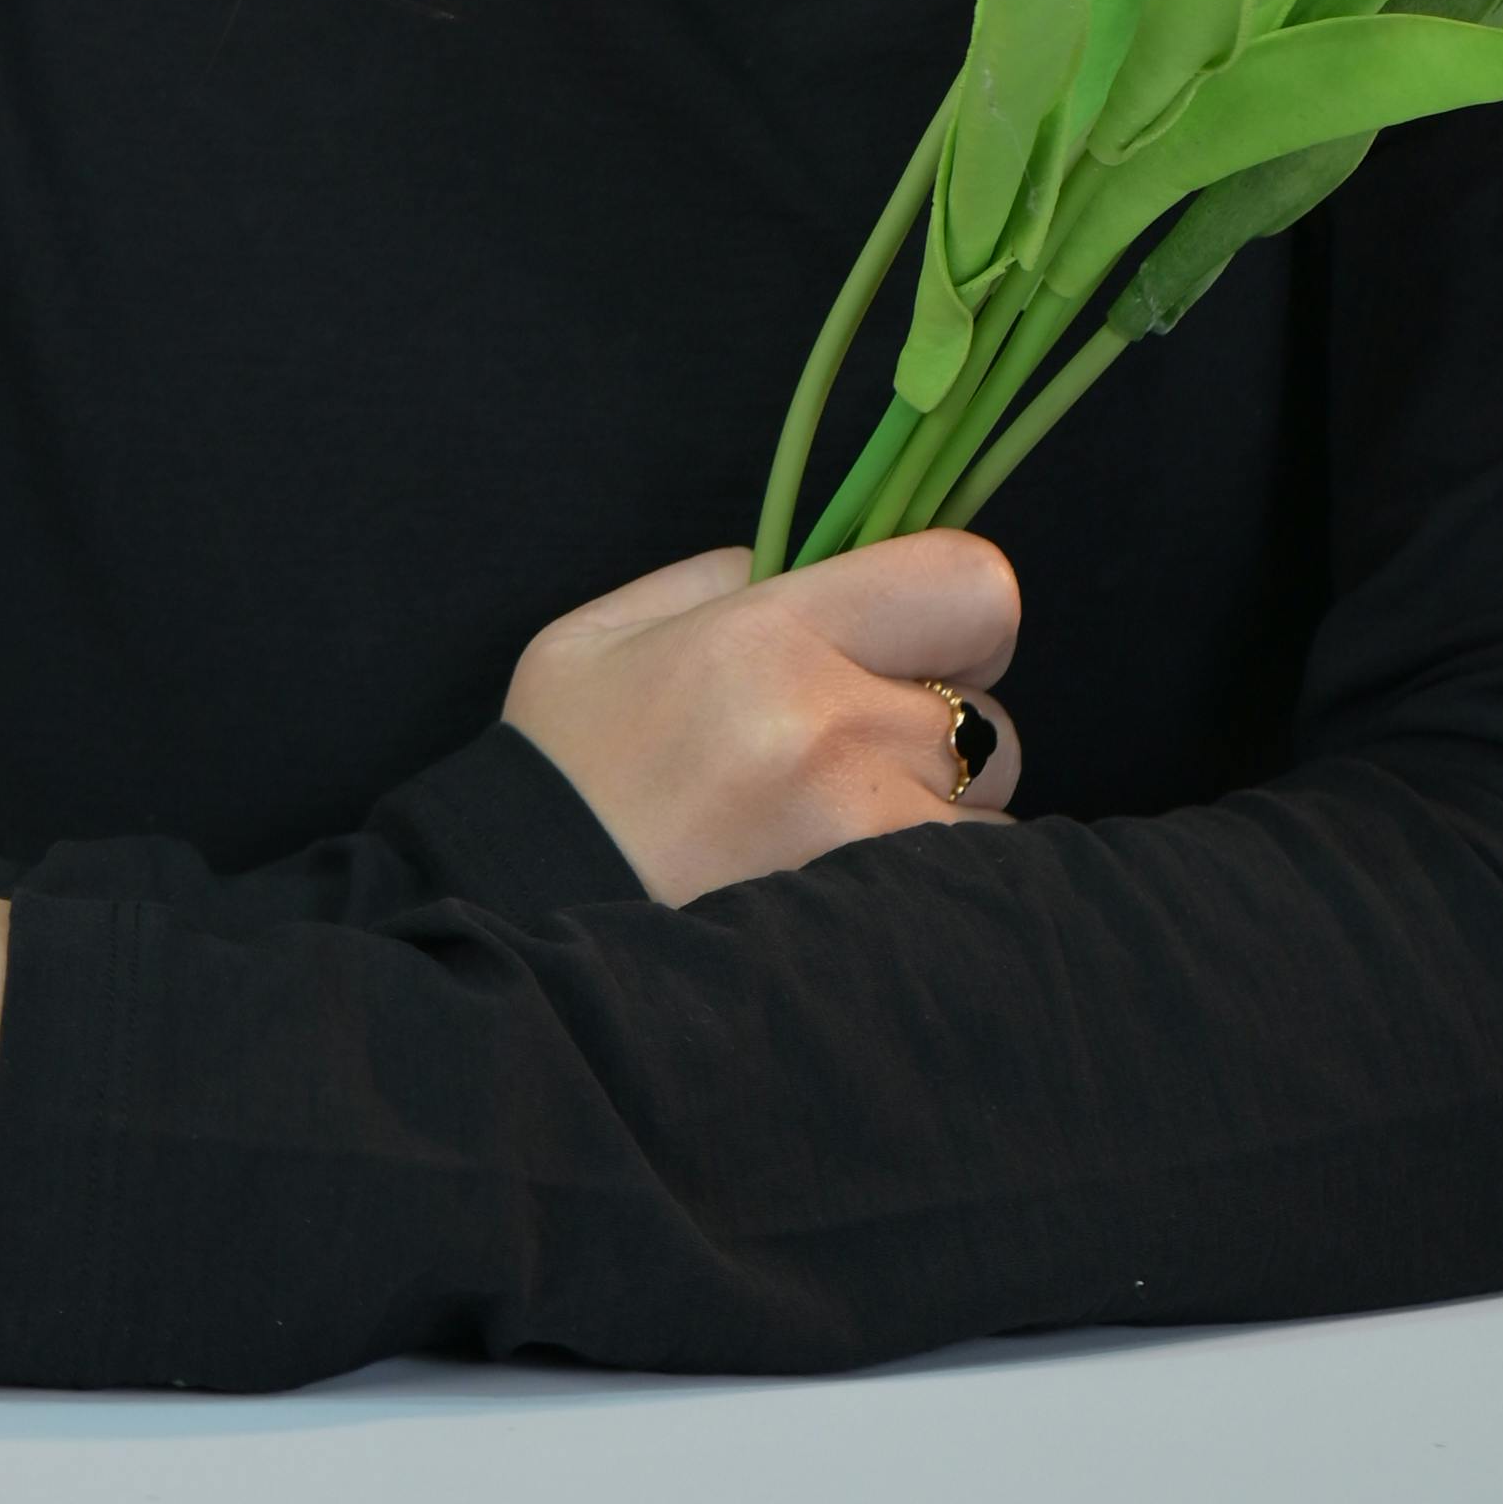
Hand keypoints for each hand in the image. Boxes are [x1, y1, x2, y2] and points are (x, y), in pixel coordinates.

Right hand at [503, 532, 1022, 903]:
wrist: (513, 937)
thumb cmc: (561, 778)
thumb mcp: (605, 634)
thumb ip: (721, 578)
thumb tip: (808, 566)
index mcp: (771, 636)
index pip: (973, 586)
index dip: (961, 613)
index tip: (915, 645)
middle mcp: (833, 736)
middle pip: (989, 717)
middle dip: (934, 736)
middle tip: (845, 762)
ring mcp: (860, 847)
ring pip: (983, 821)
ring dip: (931, 828)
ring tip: (831, 844)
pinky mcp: (870, 938)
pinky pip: (959, 903)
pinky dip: (924, 900)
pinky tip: (840, 907)